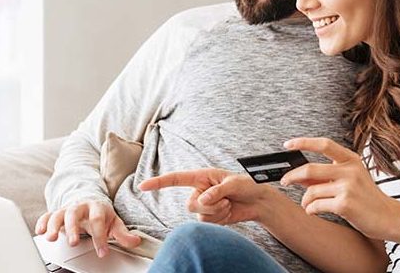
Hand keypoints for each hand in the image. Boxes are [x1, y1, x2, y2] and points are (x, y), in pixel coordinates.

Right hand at [34, 200, 140, 257]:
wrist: (90, 201)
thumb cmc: (102, 214)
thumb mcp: (114, 222)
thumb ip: (123, 234)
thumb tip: (135, 242)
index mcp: (97, 207)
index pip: (98, 221)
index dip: (100, 237)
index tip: (102, 252)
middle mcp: (80, 206)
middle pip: (74, 214)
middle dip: (73, 228)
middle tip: (73, 243)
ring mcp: (68, 208)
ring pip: (59, 214)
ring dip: (54, 226)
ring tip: (51, 238)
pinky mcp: (57, 212)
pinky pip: (47, 215)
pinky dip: (42, 222)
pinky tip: (40, 232)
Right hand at [139, 168, 274, 223]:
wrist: (257, 201)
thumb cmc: (246, 185)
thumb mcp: (233, 183)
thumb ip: (217, 191)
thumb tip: (204, 199)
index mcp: (201, 176)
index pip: (175, 179)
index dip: (158, 182)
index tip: (143, 185)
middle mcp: (199, 191)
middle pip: (189, 205)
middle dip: (208, 206)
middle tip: (224, 200)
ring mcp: (204, 205)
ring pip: (199, 215)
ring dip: (217, 212)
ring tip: (228, 204)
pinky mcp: (210, 217)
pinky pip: (208, 223)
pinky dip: (220, 219)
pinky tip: (228, 211)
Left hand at [281, 137, 399, 240]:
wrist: (389, 217)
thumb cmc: (367, 199)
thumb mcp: (350, 180)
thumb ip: (326, 176)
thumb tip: (298, 175)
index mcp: (351, 160)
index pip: (324, 144)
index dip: (303, 142)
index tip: (288, 144)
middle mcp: (350, 170)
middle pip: (310, 169)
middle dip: (291, 176)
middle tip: (284, 181)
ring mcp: (348, 187)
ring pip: (311, 191)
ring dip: (304, 200)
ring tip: (307, 205)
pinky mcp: (345, 204)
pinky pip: (316, 205)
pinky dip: (310, 209)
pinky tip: (313, 211)